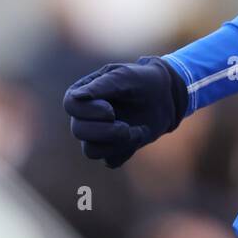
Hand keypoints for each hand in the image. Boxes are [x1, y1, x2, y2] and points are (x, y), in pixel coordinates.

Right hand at [63, 56, 187, 168]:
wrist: (166, 96)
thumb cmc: (143, 81)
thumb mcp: (125, 77)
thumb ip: (102, 85)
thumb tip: (77, 96)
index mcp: (84, 94)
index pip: (71, 105)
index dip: (89, 112)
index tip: (110, 110)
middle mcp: (86, 116)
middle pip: (78, 131)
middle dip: (105, 131)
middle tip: (125, 125)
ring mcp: (98, 135)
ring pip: (90, 151)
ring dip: (115, 143)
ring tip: (134, 131)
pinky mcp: (113, 150)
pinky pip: (110, 161)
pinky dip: (126, 150)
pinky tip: (138, 135)